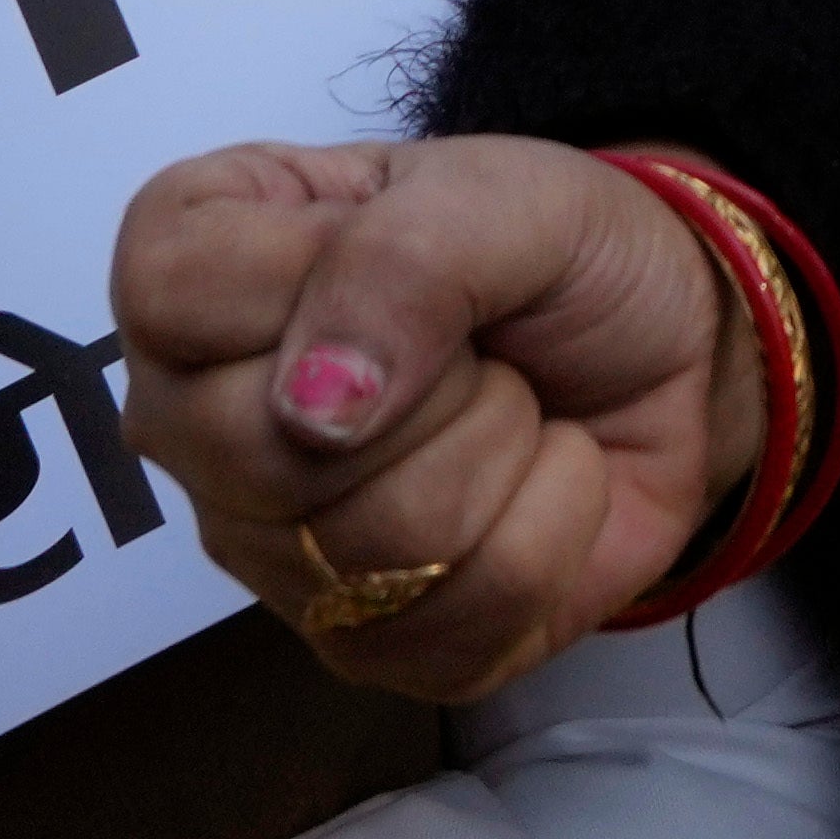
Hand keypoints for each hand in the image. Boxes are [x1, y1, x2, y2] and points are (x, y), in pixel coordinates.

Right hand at [115, 133, 760, 707]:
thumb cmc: (552, 252)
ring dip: (505, 450)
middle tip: (478, 344)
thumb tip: (313, 413)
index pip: (171, 300)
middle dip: (440, 383)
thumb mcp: (500, 195)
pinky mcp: (359, 643)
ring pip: (374, 547)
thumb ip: (401, 260)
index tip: (409, 250)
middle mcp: (191, 422)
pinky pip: (456, 625)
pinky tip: (538, 481)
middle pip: (257, 451)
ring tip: (514, 404)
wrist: (668, 347)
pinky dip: (550, 531)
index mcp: (188, 275)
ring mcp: (265, 550)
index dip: (319, 280)